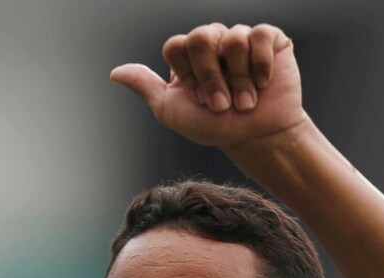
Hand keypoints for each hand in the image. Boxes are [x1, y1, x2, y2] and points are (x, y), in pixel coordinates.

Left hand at [110, 23, 306, 150]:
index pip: (176, 46)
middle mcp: (212, 43)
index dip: (187, 74)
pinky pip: (259, 35)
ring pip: (232, 38)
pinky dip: (260, 64)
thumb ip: (146, 87)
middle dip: (210, 77)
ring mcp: (239, 38)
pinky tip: (263, 84)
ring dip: (239, 78)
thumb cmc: (214, 127)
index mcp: (187, 56)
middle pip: (200, 38)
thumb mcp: (171, 111)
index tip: (197, 100)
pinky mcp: (268, 39)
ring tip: (245, 102)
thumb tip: (115, 73)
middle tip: (220, 104)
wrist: (255, 137)